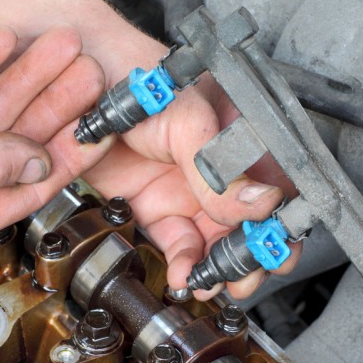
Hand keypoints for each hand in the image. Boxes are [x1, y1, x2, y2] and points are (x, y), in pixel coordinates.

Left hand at [85, 87, 301, 299]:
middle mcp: (219, 167)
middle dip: (253, 255)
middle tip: (246, 275)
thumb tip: (259, 203)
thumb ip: (216, 165)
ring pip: (215, 239)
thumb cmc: (140, 81)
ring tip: (214, 281)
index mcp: (242, 137)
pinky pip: (177, 241)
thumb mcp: (184, 117)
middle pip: (249, 222)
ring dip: (219, 267)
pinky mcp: (154, 204)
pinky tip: (184, 273)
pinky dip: (184, 262)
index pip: (277, 186)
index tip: (276, 248)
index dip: (282, 222)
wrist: (80, 84)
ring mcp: (186, 188)